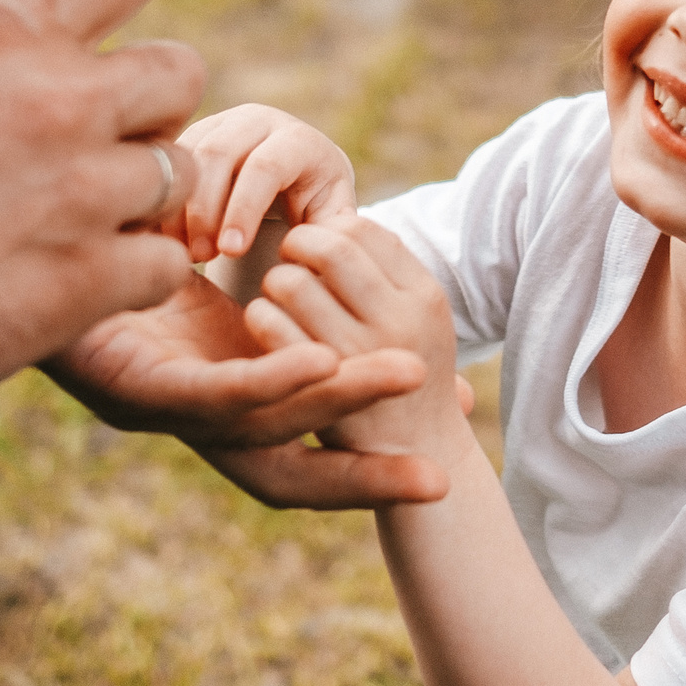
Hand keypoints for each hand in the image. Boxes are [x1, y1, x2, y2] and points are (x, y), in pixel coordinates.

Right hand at [0, 0, 290, 421]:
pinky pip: (159, 265)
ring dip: (130, 206)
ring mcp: (81, 187)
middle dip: (146, 116)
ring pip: (172, 177)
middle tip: (83, 160)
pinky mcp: (88, 279)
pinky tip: (51, 293)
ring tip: (38, 238)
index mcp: (0, 32)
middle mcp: (56, 95)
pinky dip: (123, 280)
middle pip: (176, 80)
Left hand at [49, 269, 452, 507]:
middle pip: (279, 472)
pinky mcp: (119, 381)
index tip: (441, 472)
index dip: (362, 470)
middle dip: (363, 482)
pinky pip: (208, 392)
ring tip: (405, 376)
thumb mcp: (190, 255)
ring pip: (258, 425)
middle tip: (443, 484)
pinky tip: (319, 362)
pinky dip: (269, 380)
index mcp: (196, 401)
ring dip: (337, 400)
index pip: (291, 456)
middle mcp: (175, 417)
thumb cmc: (97, 233)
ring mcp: (147, 406)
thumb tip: (314, 263)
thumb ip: (246, 271)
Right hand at [168, 103, 356, 263]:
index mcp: (298, 140)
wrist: (297, 172)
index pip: (266, 167)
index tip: (231, 254)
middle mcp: (258, 120)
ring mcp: (222, 121)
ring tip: (185, 252)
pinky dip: (165, 199)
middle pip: (219, 154)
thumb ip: (330, 233)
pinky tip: (166, 237)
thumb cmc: (316, 204)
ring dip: (179, 206)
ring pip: (188, 154)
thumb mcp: (332, 216)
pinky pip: (169, 158)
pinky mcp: (195, 131)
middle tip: (201, 257)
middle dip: (205, 210)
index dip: (245, 210)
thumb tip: (308, 248)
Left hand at [253, 214, 465, 461]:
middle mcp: (400, 323)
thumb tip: (341, 227)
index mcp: (425, 297)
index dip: (329, 230)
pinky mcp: (313, 393)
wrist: (421, 458)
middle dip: (299, 244)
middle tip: (290, 261)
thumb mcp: (419, 322)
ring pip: (292, 283)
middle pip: (332, 248)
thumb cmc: (400, 378)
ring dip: (276, 282)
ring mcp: (359, 358)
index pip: (364, 230)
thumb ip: (386, 276)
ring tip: (279, 300)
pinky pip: (271, 328)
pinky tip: (265, 326)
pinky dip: (260, 318)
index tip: (320, 248)